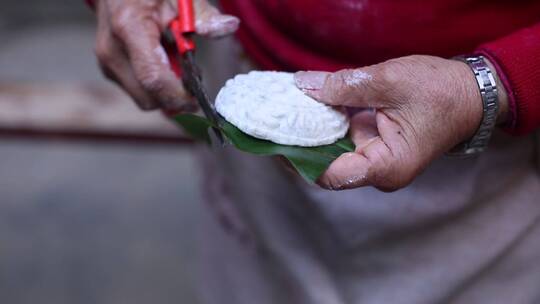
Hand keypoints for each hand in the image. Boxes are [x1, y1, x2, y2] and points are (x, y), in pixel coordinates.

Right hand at [94, 0, 238, 110]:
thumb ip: (203, 14)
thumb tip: (228, 27)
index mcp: (129, 27)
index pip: (153, 78)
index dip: (179, 95)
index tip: (200, 97)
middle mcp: (112, 49)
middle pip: (149, 98)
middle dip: (176, 94)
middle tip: (194, 73)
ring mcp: (107, 62)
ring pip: (144, 99)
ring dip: (167, 89)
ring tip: (178, 59)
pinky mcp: (109, 69)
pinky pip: (139, 90)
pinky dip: (157, 84)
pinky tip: (164, 59)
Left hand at [295, 55, 508, 190]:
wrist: (471, 95)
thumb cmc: (442, 93)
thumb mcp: (391, 81)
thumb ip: (345, 85)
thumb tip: (302, 86)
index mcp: (387, 167)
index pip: (329, 175)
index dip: (298, 158)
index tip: (274, 139)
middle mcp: (378, 170)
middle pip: (325, 163)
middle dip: (299, 141)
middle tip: (271, 120)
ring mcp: (374, 158)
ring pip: (330, 149)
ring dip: (309, 129)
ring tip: (282, 109)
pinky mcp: (373, 144)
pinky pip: (341, 137)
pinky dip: (324, 121)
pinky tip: (306, 104)